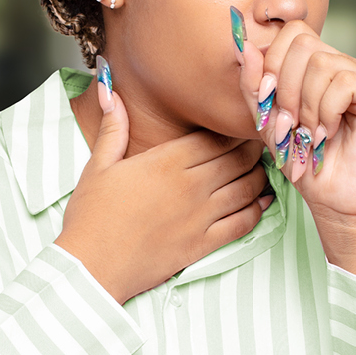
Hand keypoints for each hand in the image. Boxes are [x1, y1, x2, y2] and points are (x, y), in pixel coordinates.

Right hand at [55, 70, 271, 303]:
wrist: (91, 265)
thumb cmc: (90, 216)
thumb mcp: (97, 166)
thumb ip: (113, 127)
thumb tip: (108, 89)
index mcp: (166, 162)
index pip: (215, 138)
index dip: (233, 130)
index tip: (240, 125)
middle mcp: (190, 185)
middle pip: (237, 159)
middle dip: (252, 148)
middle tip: (260, 142)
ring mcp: (201, 215)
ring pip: (247, 188)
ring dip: (260, 175)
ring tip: (263, 167)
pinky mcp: (204, 243)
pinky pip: (243, 223)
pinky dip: (259, 209)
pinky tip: (265, 201)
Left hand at [240, 18, 355, 280]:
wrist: (336, 200)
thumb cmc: (306, 163)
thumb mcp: (267, 121)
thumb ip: (255, 84)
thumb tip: (246, 45)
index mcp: (318, 67)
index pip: (292, 33)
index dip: (272, 63)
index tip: (269, 102)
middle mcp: (344, 66)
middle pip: (303, 42)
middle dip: (285, 87)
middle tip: (289, 124)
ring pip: (322, 64)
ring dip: (306, 106)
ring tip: (310, 135)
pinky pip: (345, 82)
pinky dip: (327, 111)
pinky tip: (329, 133)